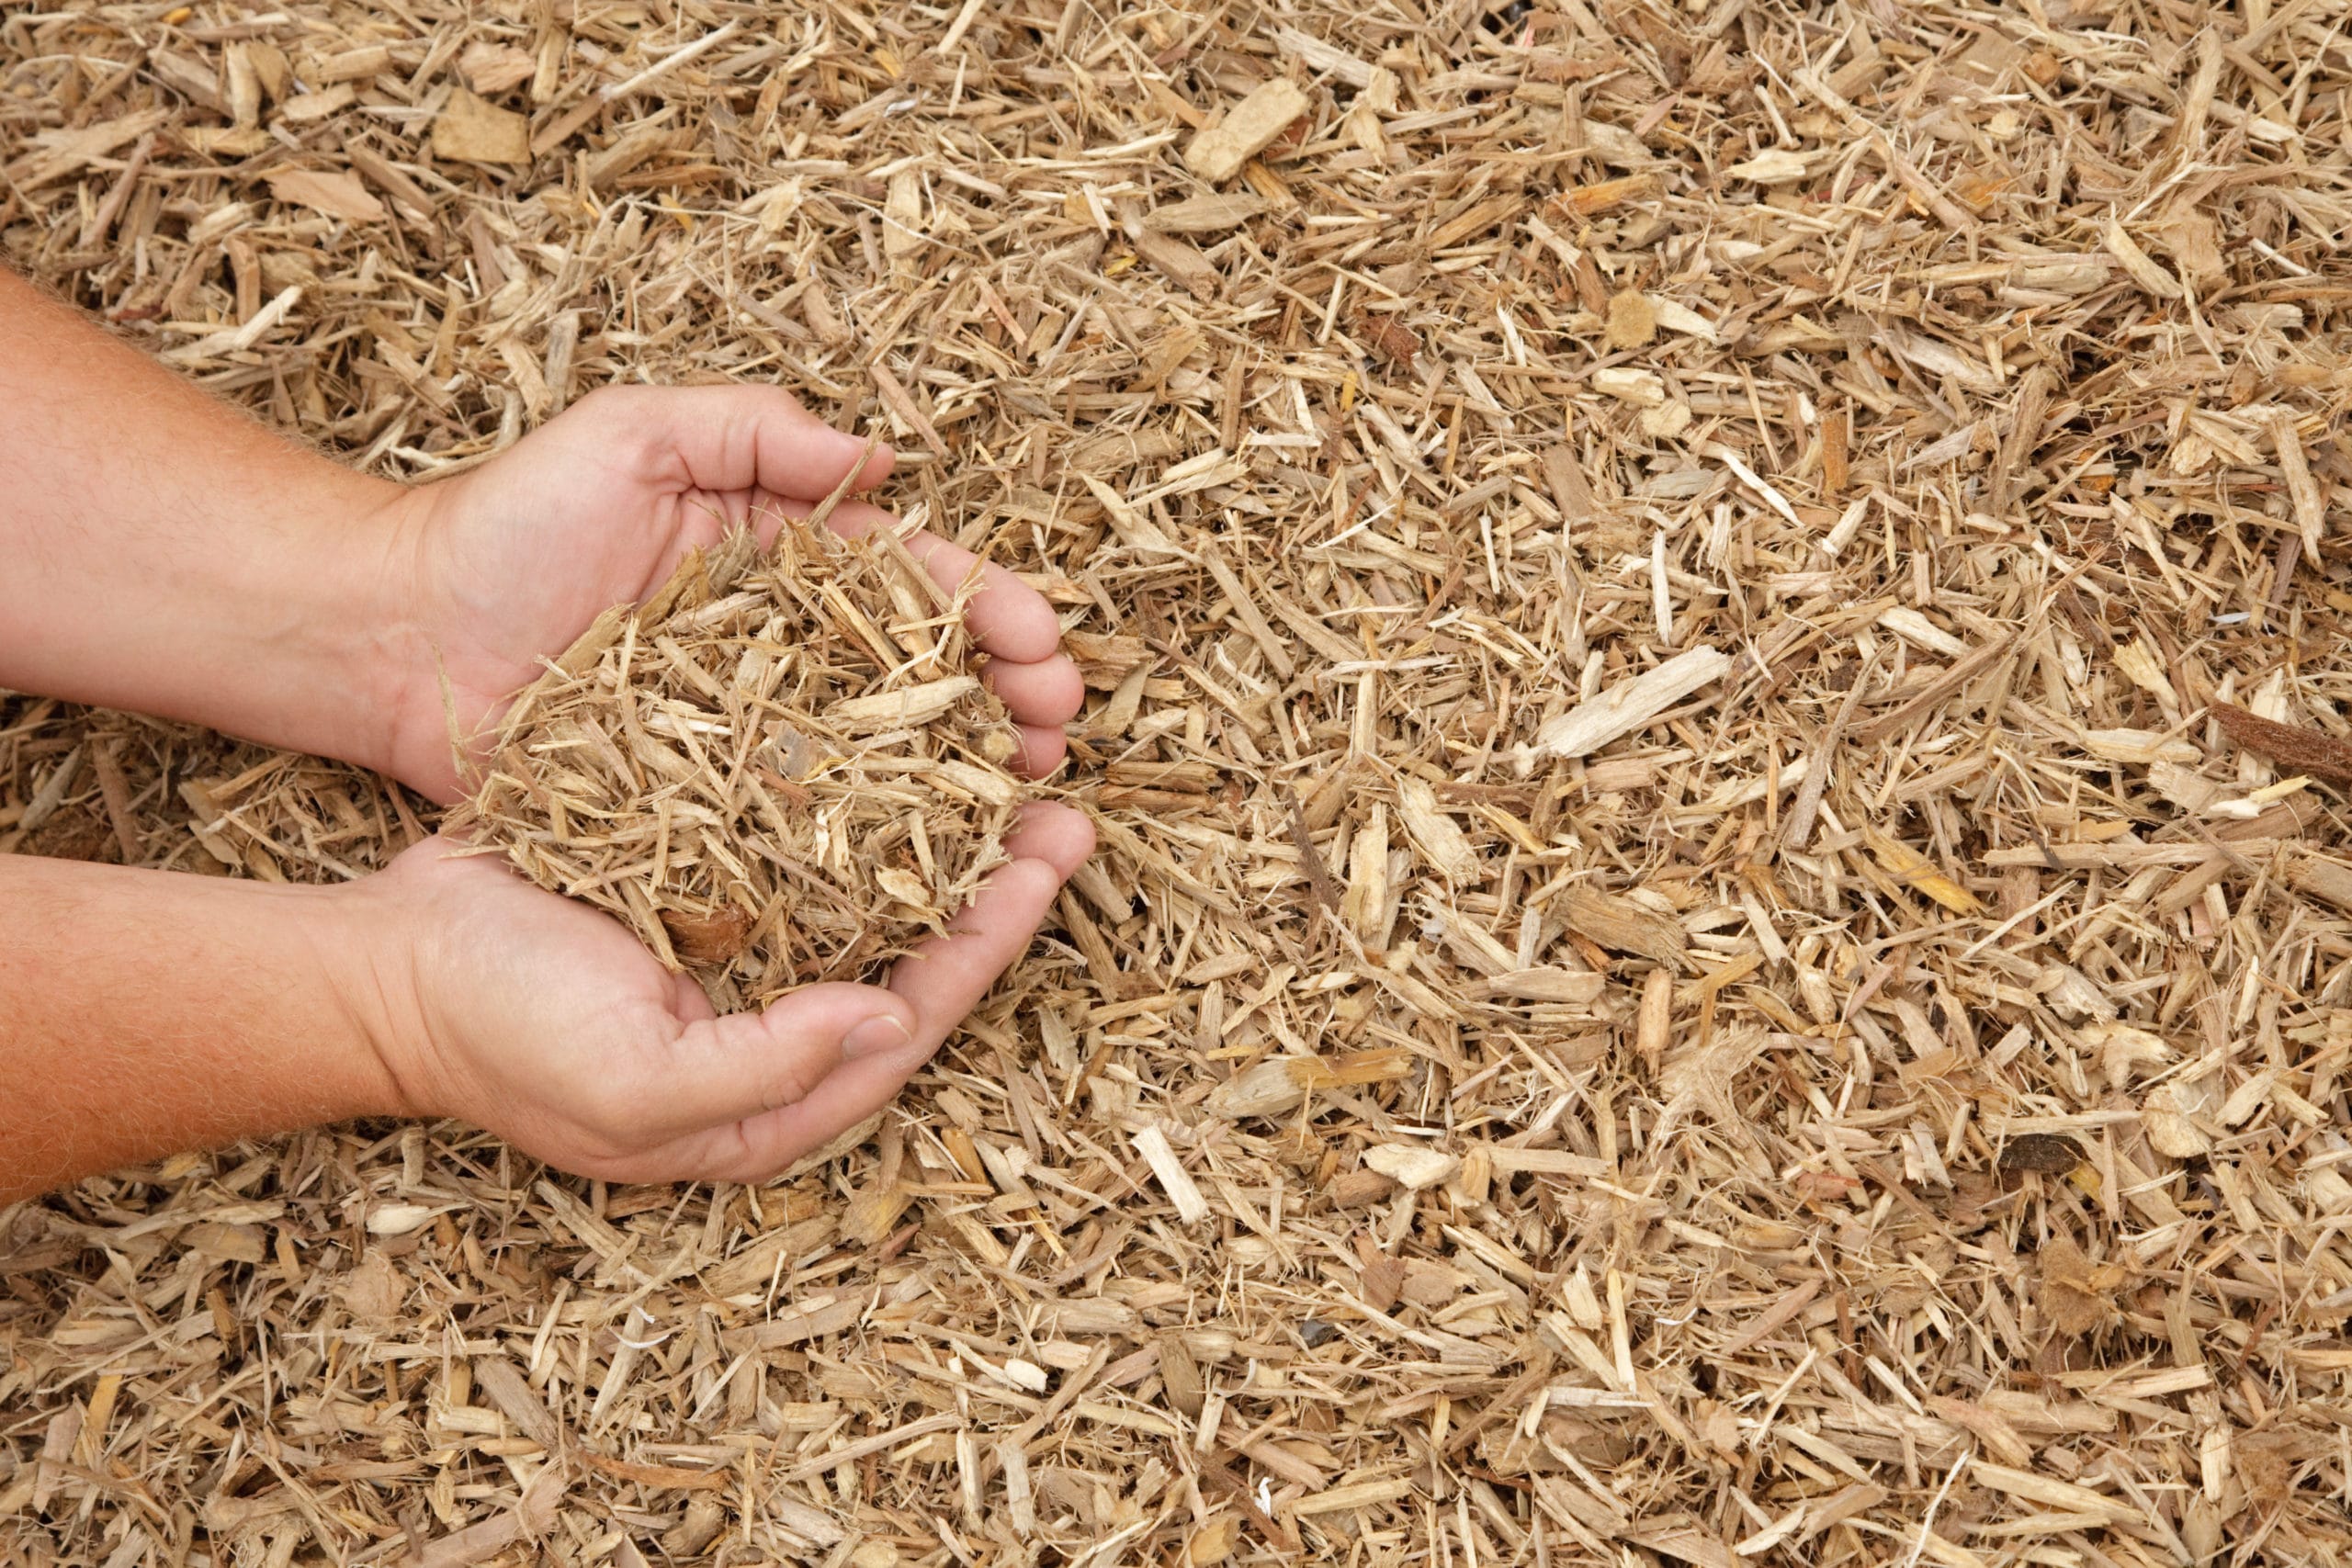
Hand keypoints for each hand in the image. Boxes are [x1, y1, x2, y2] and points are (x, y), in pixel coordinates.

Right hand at [342, 803, 1094, 1181]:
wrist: (381, 964)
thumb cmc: (498, 1034)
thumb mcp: (632, 1084)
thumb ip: (769, 1067)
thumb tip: (894, 1017)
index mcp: (771, 1100)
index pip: (914, 1019)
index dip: (989, 943)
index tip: (1046, 866)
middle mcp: (773, 1029)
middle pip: (913, 954)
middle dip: (992, 884)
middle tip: (1063, 808)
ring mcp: (740, 954)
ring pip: (872, 891)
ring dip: (941, 832)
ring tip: (1008, 764)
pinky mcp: (703, 887)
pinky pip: (803, 845)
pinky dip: (859, 800)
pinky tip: (901, 743)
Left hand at [373, 385, 1083, 801]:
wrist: (393, 637)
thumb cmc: (505, 522)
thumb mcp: (629, 435)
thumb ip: (750, 427)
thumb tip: (881, 458)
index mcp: (782, 557)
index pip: (912, 579)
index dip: (989, 609)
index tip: (1043, 646)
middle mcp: (783, 647)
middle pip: (921, 673)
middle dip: (1004, 696)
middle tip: (1057, 732)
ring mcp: (749, 729)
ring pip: (882, 756)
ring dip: (964, 777)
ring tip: (1027, 799)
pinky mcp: (705, 802)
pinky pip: (803, 822)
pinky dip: (874, 843)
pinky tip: (933, 865)